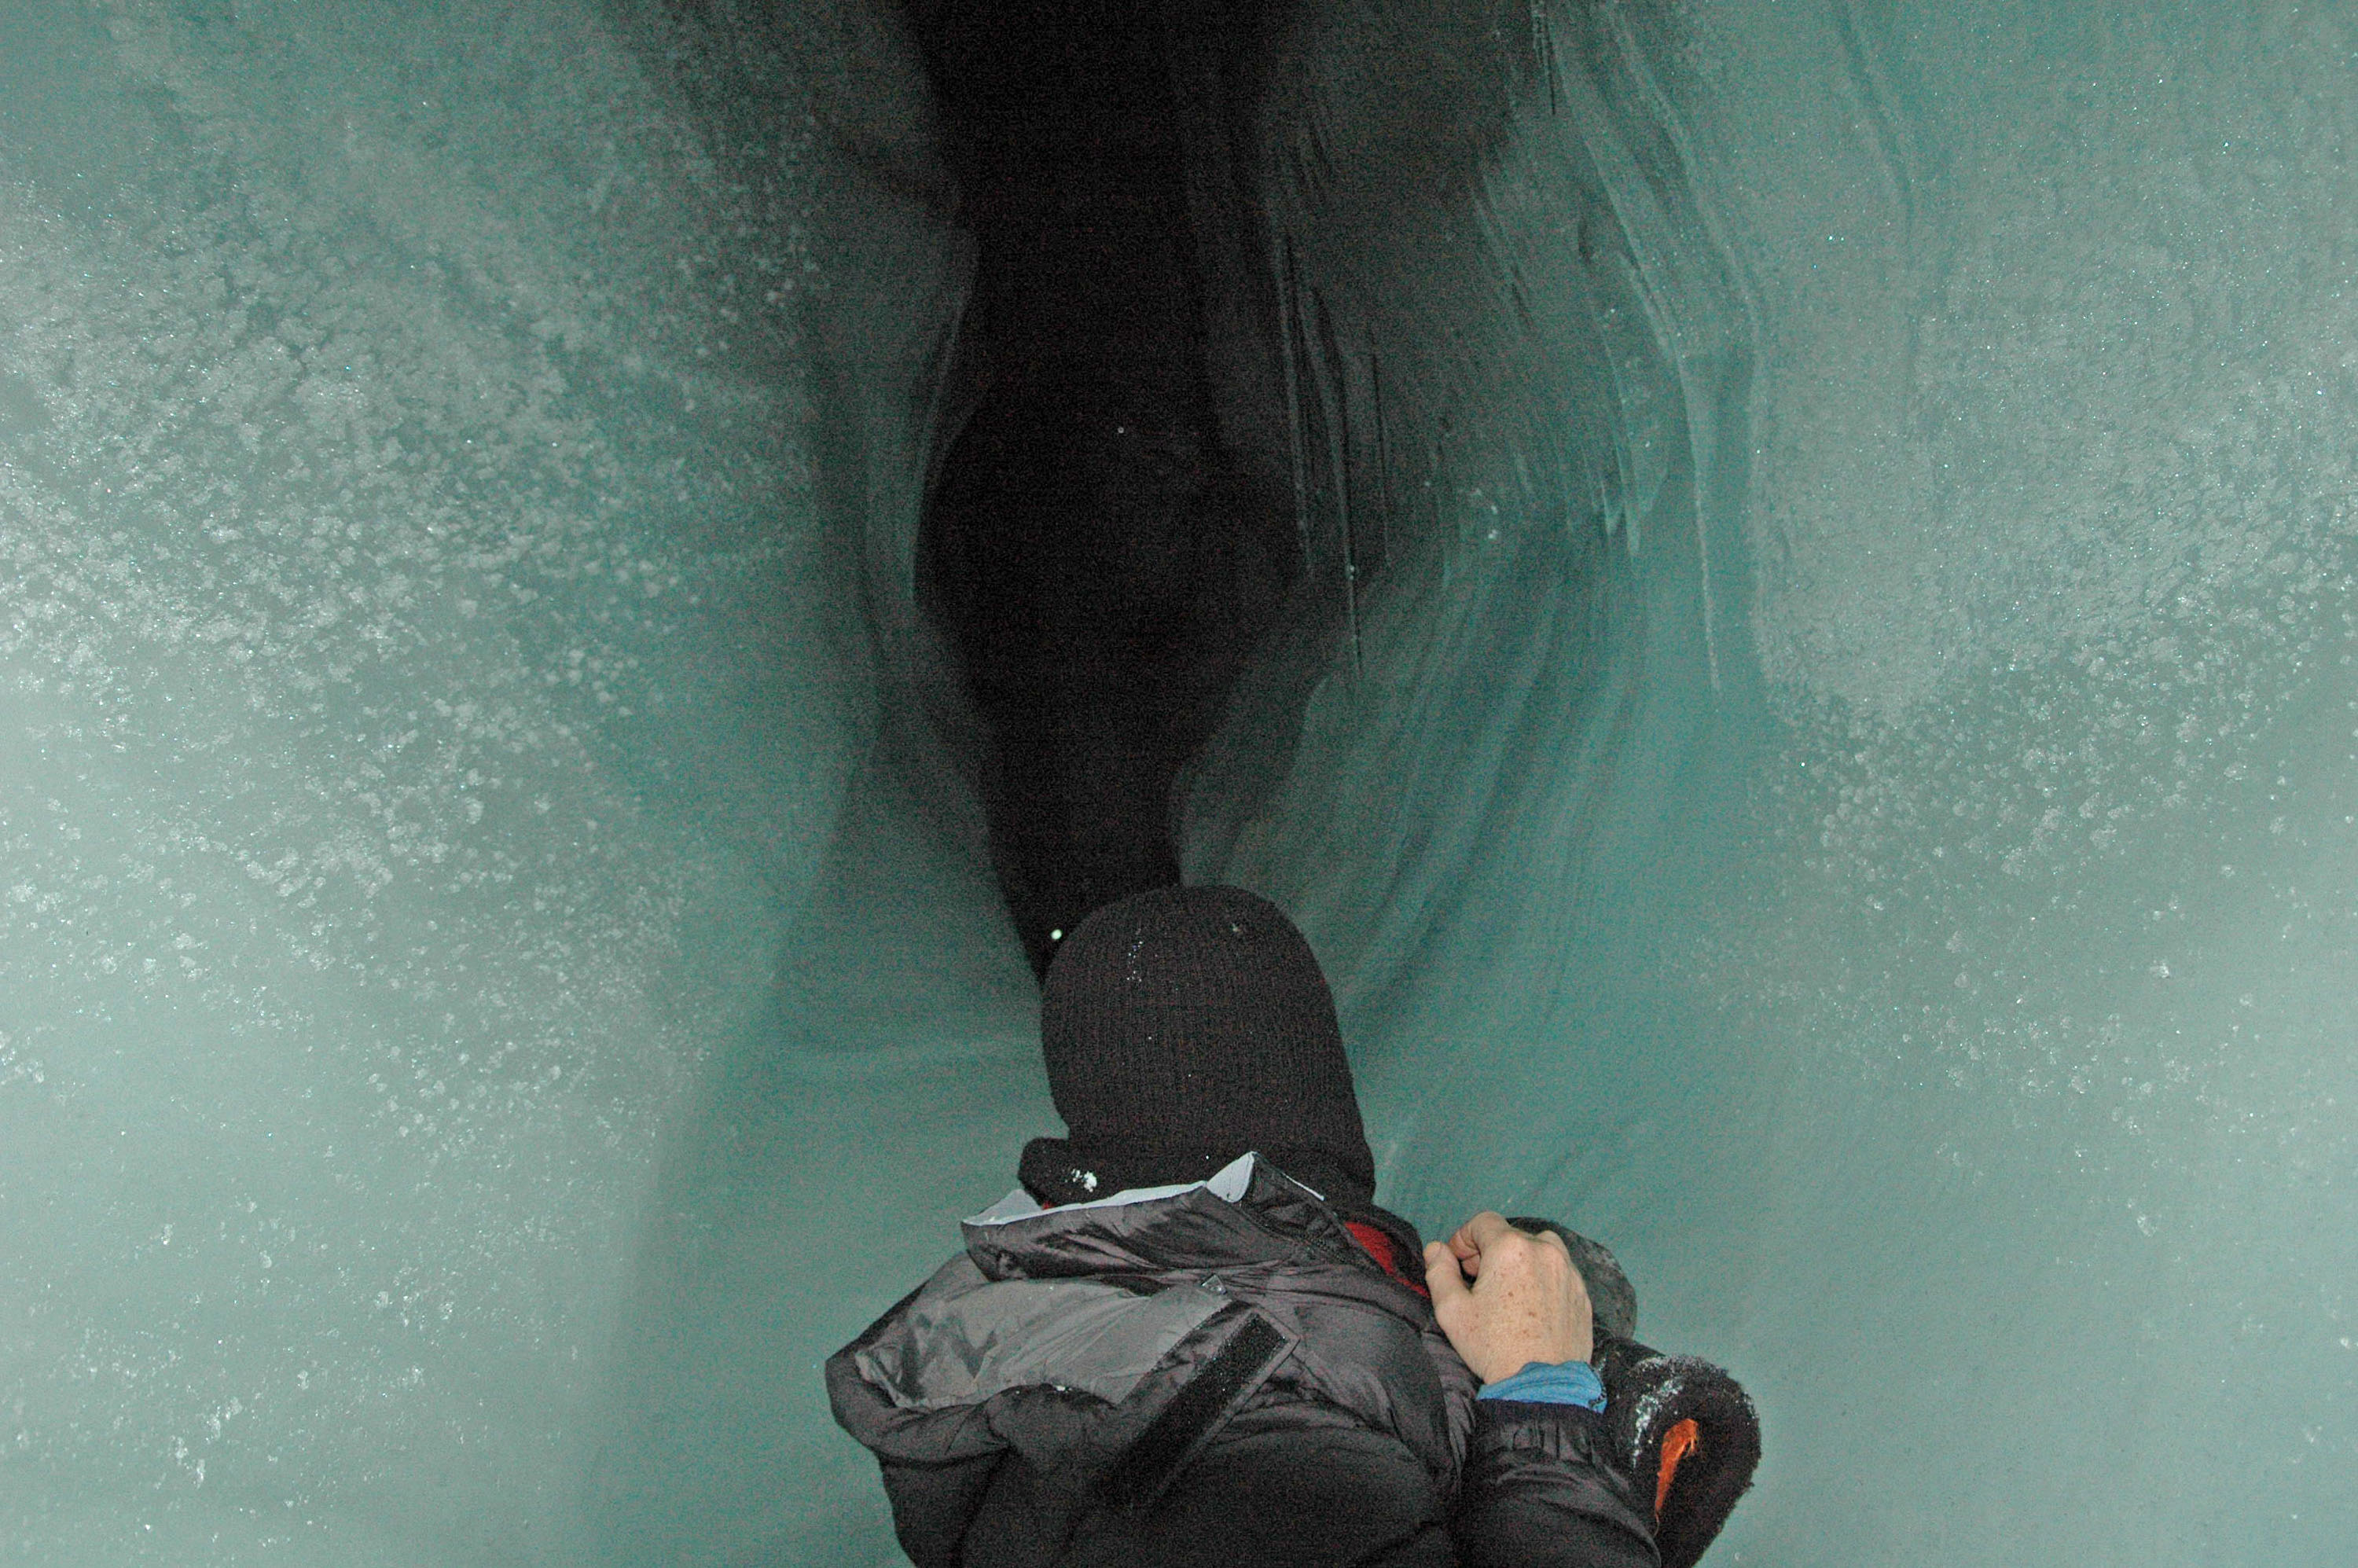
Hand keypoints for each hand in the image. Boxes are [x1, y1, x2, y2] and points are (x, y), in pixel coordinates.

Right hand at [1422, 1211, 1594, 1383]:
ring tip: (1508, 1289)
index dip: (1464, 1238)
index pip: (1483, 1222)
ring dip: (1520, 1260)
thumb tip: (1436, 1249)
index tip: (1457, 1262)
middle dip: (1490, 1252)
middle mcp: (1545, 1250)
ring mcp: (1569, 1271)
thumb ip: (1439, 1272)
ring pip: (1540, 1249)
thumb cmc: (1493, 1346)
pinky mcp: (1582, 1293)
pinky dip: (1542, 1278)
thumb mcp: (1452, 1311)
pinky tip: (1532, 1306)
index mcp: (1511, 1248)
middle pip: (1511, 1235)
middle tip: (1478, 1281)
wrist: (1543, 1385)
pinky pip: (1559, 1272)